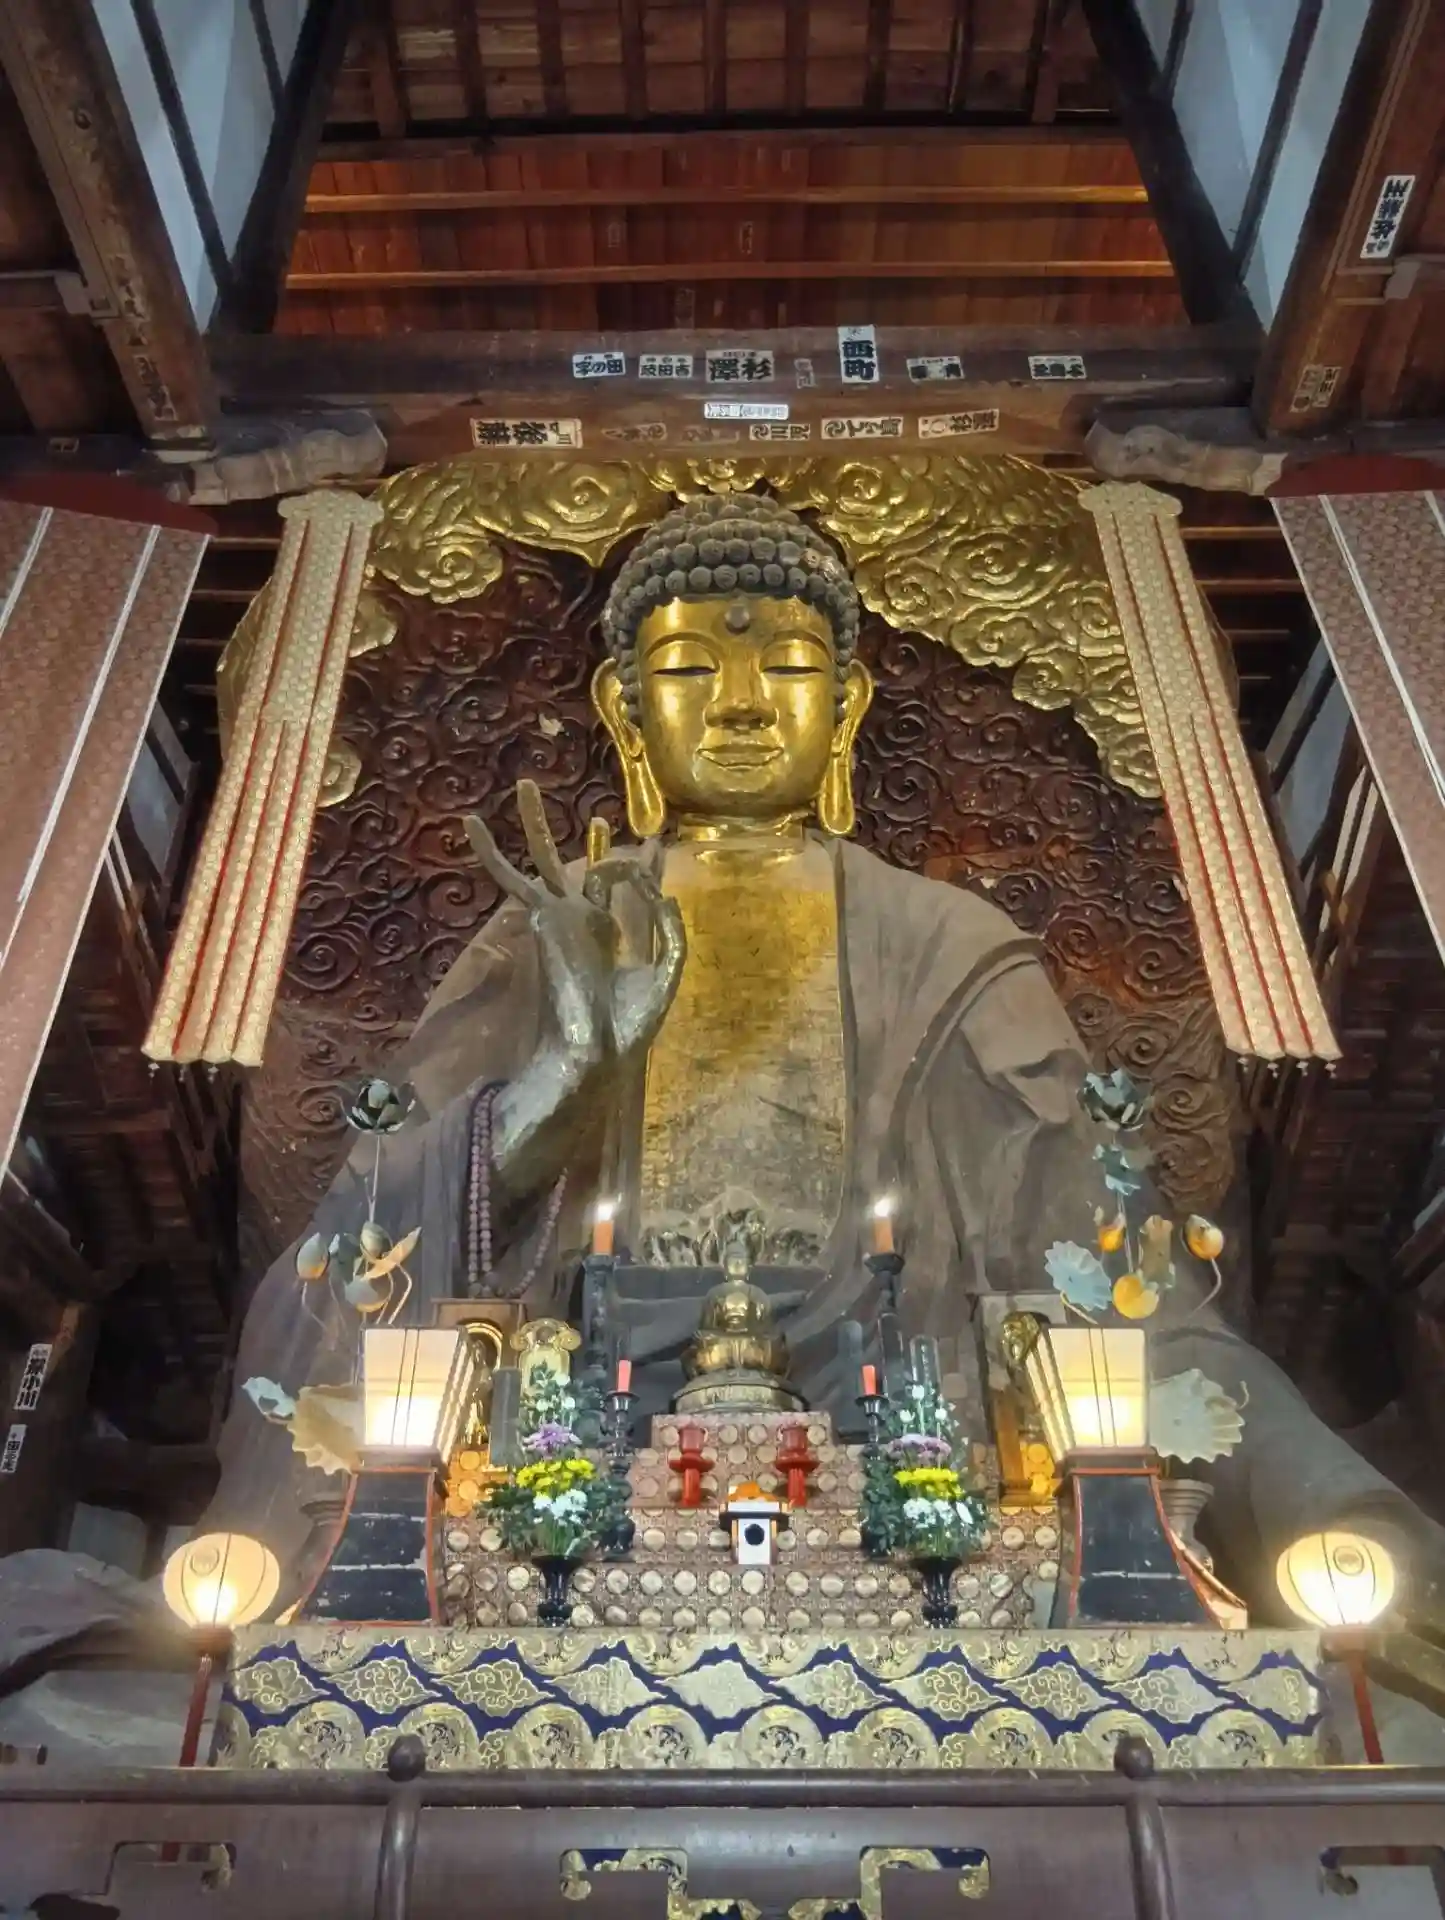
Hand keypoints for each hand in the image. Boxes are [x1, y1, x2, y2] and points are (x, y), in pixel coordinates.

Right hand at [464, 780, 685, 1078]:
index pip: (630, 888)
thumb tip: (663, 891)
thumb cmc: (630, 1021)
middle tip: (602, 815)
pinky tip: (471, 824)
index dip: (646, 864)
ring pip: (545, 859)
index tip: (657, 841)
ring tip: (524, 785)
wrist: (598, 1045)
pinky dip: (490, 854)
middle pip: (588, 867)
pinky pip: (513, 880)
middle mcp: (585, 918)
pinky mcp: (541, 916)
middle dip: (597, 841)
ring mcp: (560, 914)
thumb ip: (668, 930)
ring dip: (535, 824)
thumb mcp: (667, 971)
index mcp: (614, 933)